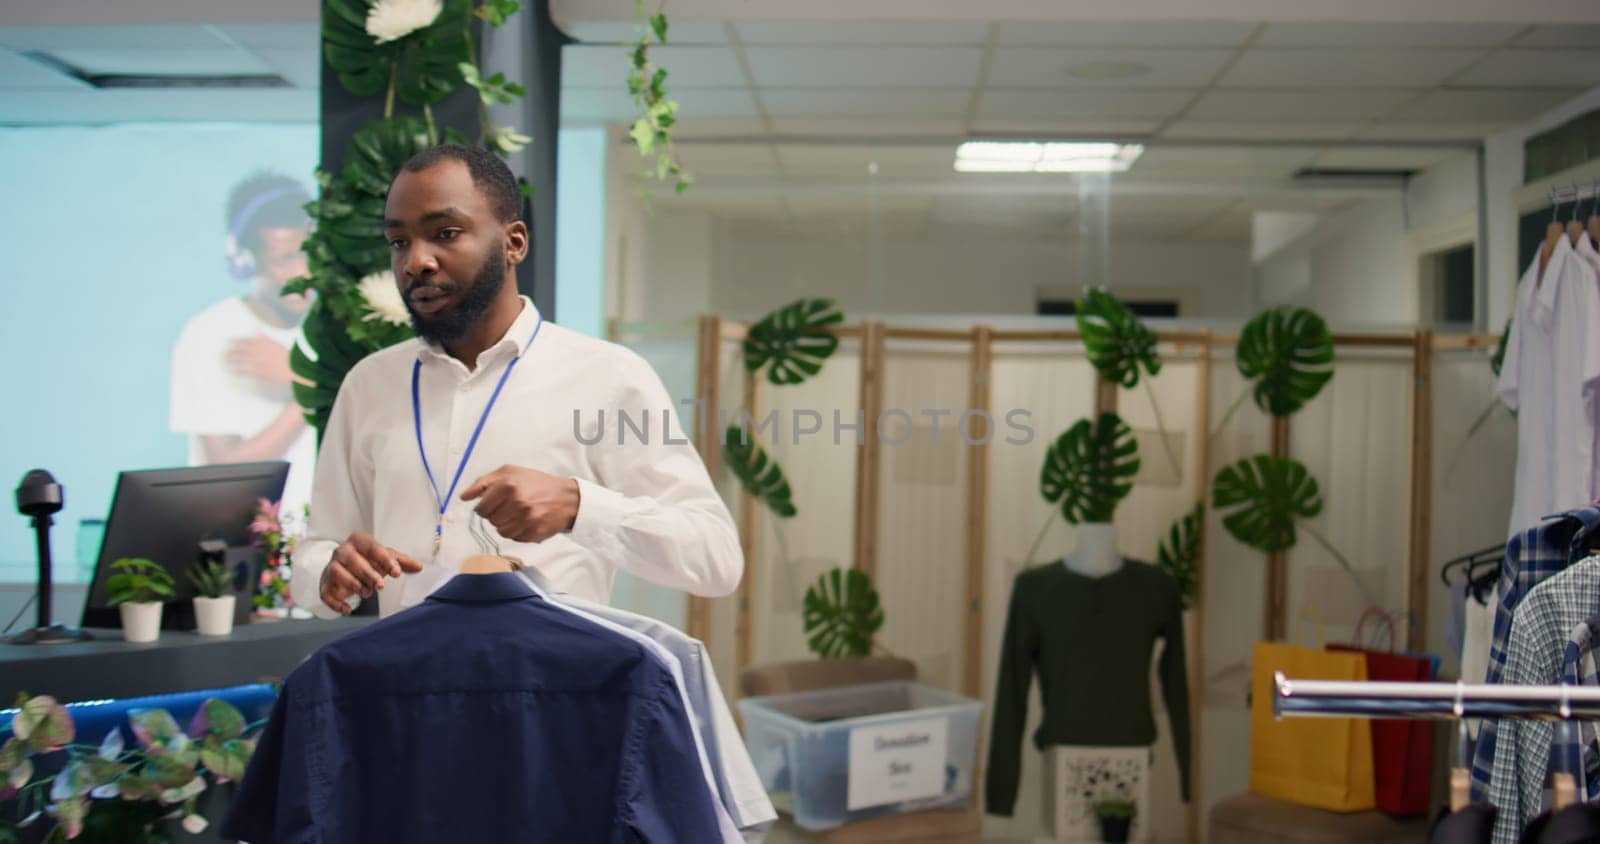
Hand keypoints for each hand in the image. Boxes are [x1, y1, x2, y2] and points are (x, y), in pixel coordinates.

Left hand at [226, 334, 295, 385]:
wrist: (293, 367)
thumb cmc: (287, 356)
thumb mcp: (274, 343)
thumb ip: (263, 337)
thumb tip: (257, 329)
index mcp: (260, 343)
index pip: (242, 340)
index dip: (233, 341)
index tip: (227, 341)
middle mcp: (255, 351)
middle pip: (237, 350)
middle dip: (228, 352)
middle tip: (222, 354)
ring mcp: (255, 361)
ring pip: (238, 360)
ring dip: (229, 361)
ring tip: (223, 362)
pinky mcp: (257, 371)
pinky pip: (242, 371)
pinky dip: (235, 371)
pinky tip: (231, 372)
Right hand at [319, 532, 421, 615]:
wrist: (344, 568)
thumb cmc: (367, 561)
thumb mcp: (384, 558)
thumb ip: (400, 562)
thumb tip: (419, 567)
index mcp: (358, 541)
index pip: (372, 548)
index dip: (384, 560)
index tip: (396, 573)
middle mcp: (342, 552)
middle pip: (353, 560)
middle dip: (368, 573)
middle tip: (380, 586)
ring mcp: (331, 567)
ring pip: (337, 573)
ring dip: (353, 585)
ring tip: (366, 593)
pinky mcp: (324, 585)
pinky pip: (326, 593)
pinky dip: (336, 603)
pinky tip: (348, 610)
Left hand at [460, 465, 579, 543]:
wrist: (567, 498)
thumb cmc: (537, 483)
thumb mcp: (509, 473)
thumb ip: (483, 483)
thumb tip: (463, 497)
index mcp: (508, 485)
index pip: (481, 508)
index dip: (486, 507)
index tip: (495, 504)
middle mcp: (517, 502)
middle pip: (491, 521)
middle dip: (498, 515)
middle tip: (511, 507)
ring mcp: (526, 519)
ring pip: (501, 531)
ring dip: (507, 525)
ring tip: (519, 515)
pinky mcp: (534, 532)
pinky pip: (514, 538)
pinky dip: (518, 532)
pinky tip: (527, 522)